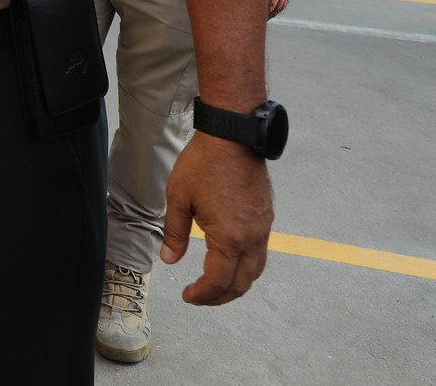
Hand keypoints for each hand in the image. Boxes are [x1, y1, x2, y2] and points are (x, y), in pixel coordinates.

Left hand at [161, 133, 273, 304]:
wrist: (233, 137)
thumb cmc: (204, 163)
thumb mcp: (178, 198)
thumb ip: (174, 233)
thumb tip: (169, 260)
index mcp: (229, 237)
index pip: (218, 281)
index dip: (202, 294)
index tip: (188, 296)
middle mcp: (251, 238)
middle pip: (241, 283)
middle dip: (220, 297)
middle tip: (200, 297)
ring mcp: (263, 228)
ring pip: (255, 271)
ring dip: (236, 284)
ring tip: (215, 285)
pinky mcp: (266, 218)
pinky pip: (261, 253)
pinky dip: (246, 266)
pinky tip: (231, 261)